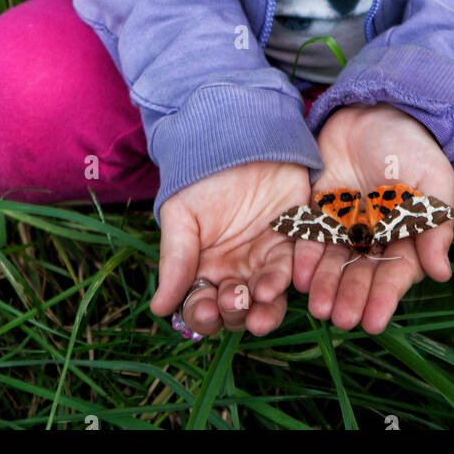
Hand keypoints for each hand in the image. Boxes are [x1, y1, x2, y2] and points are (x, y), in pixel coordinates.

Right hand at [149, 161, 312, 337]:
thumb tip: (159, 308)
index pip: (202, 307)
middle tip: (234, 301)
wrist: (234, 137)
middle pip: (238, 310)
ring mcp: (265, 257)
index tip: (205, 309)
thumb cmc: (201, 177)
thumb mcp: (181, 216)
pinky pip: (294, 266)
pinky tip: (282, 281)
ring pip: (269, 298)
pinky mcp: (293, 240)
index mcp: (204, 269)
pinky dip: (288, 278)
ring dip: (266, 309)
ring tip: (262, 301)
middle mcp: (236, 270)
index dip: (203, 316)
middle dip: (236, 313)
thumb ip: (175, 260)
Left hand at [292, 103, 453, 334]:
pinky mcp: (317, 210)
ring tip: (316, 307)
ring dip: (324, 285)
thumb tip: (441, 273)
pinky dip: (303, 256)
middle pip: (360, 274)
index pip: (394, 276)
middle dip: (350, 297)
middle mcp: (372, 240)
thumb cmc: (411, 147)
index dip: (383, 299)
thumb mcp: (432, 180)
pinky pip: (308, 236)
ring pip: (332, 263)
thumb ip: (434, 225)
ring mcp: (343, 226)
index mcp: (405, 239)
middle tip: (340, 320)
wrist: (374, 110)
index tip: (373, 322)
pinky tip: (296, 274)